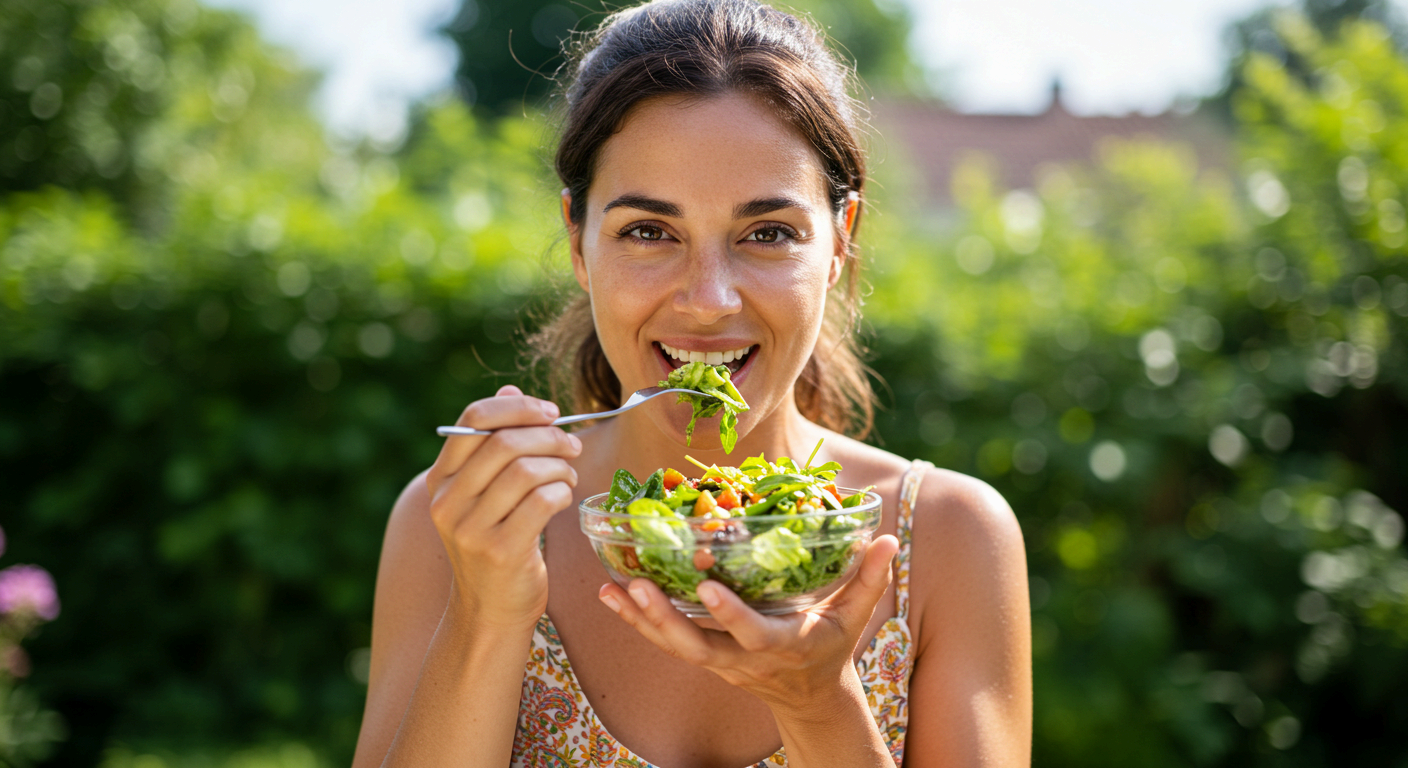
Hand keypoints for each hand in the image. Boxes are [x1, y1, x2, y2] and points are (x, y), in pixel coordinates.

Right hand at [426, 385, 581, 631]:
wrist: (489, 612)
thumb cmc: (496, 543)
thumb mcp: (486, 493)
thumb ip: (494, 444)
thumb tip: (511, 388)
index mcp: (440, 479)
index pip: (473, 419)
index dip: (518, 407)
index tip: (550, 412)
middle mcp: (447, 502)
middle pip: (504, 442)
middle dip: (549, 435)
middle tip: (572, 444)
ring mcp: (470, 529)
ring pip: (526, 470)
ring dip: (560, 465)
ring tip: (569, 473)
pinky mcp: (500, 551)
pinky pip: (542, 501)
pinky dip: (562, 491)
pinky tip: (565, 498)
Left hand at [597, 534, 899, 710]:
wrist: (808, 695)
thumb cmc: (832, 645)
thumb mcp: (854, 616)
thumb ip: (870, 578)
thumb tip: (888, 538)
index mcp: (782, 645)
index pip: (752, 633)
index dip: (730, 614)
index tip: (707, 587)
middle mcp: (743, 658)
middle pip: (697, 645)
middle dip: (665, 619)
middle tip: (638, 586)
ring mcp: (718, 661)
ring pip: (673, 645)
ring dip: (640, 618)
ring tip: (612, 587)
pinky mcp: (701, 656)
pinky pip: (662, 640)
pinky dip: (634, 620)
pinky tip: (609, 594)